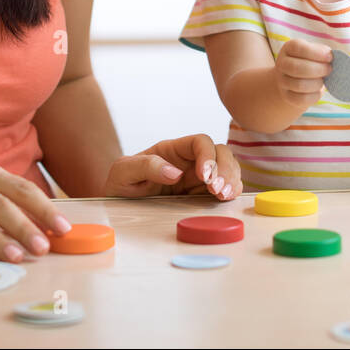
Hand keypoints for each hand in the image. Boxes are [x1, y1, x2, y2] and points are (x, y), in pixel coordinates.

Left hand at [104, 134, 241, 199]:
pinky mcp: (202, 195)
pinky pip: (225, 187)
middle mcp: (189, 161)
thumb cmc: (120, 185)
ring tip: (223, 196)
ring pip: (227, 168)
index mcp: (172, 150)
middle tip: (218, 190)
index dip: (207, 155)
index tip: (204, 175)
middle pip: (220, 153)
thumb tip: (174, 172)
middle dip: (224, 169)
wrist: (118, 208)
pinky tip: (225, 199)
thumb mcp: (123, 172)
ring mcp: (197, 178)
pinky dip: (231, 191)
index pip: (200, 142)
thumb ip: (145, 166)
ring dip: (231, 180)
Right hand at [273, 38, 332, 110]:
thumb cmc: (310, 62)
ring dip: (317, 83)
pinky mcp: (287, 96)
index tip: (330, 57)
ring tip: (323, 80)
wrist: (295, 80)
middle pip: (296, 68)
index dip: (316, 53)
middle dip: (318, 70)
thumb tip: (334, 58)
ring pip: (299, 85)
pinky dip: (314, 96)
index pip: (298, 47)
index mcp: (289, 48)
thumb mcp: (315, 52)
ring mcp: (282, 81)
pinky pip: (301, 99)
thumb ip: (324, 53)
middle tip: (329, 70)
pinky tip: (318, 90)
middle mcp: (282, 64)